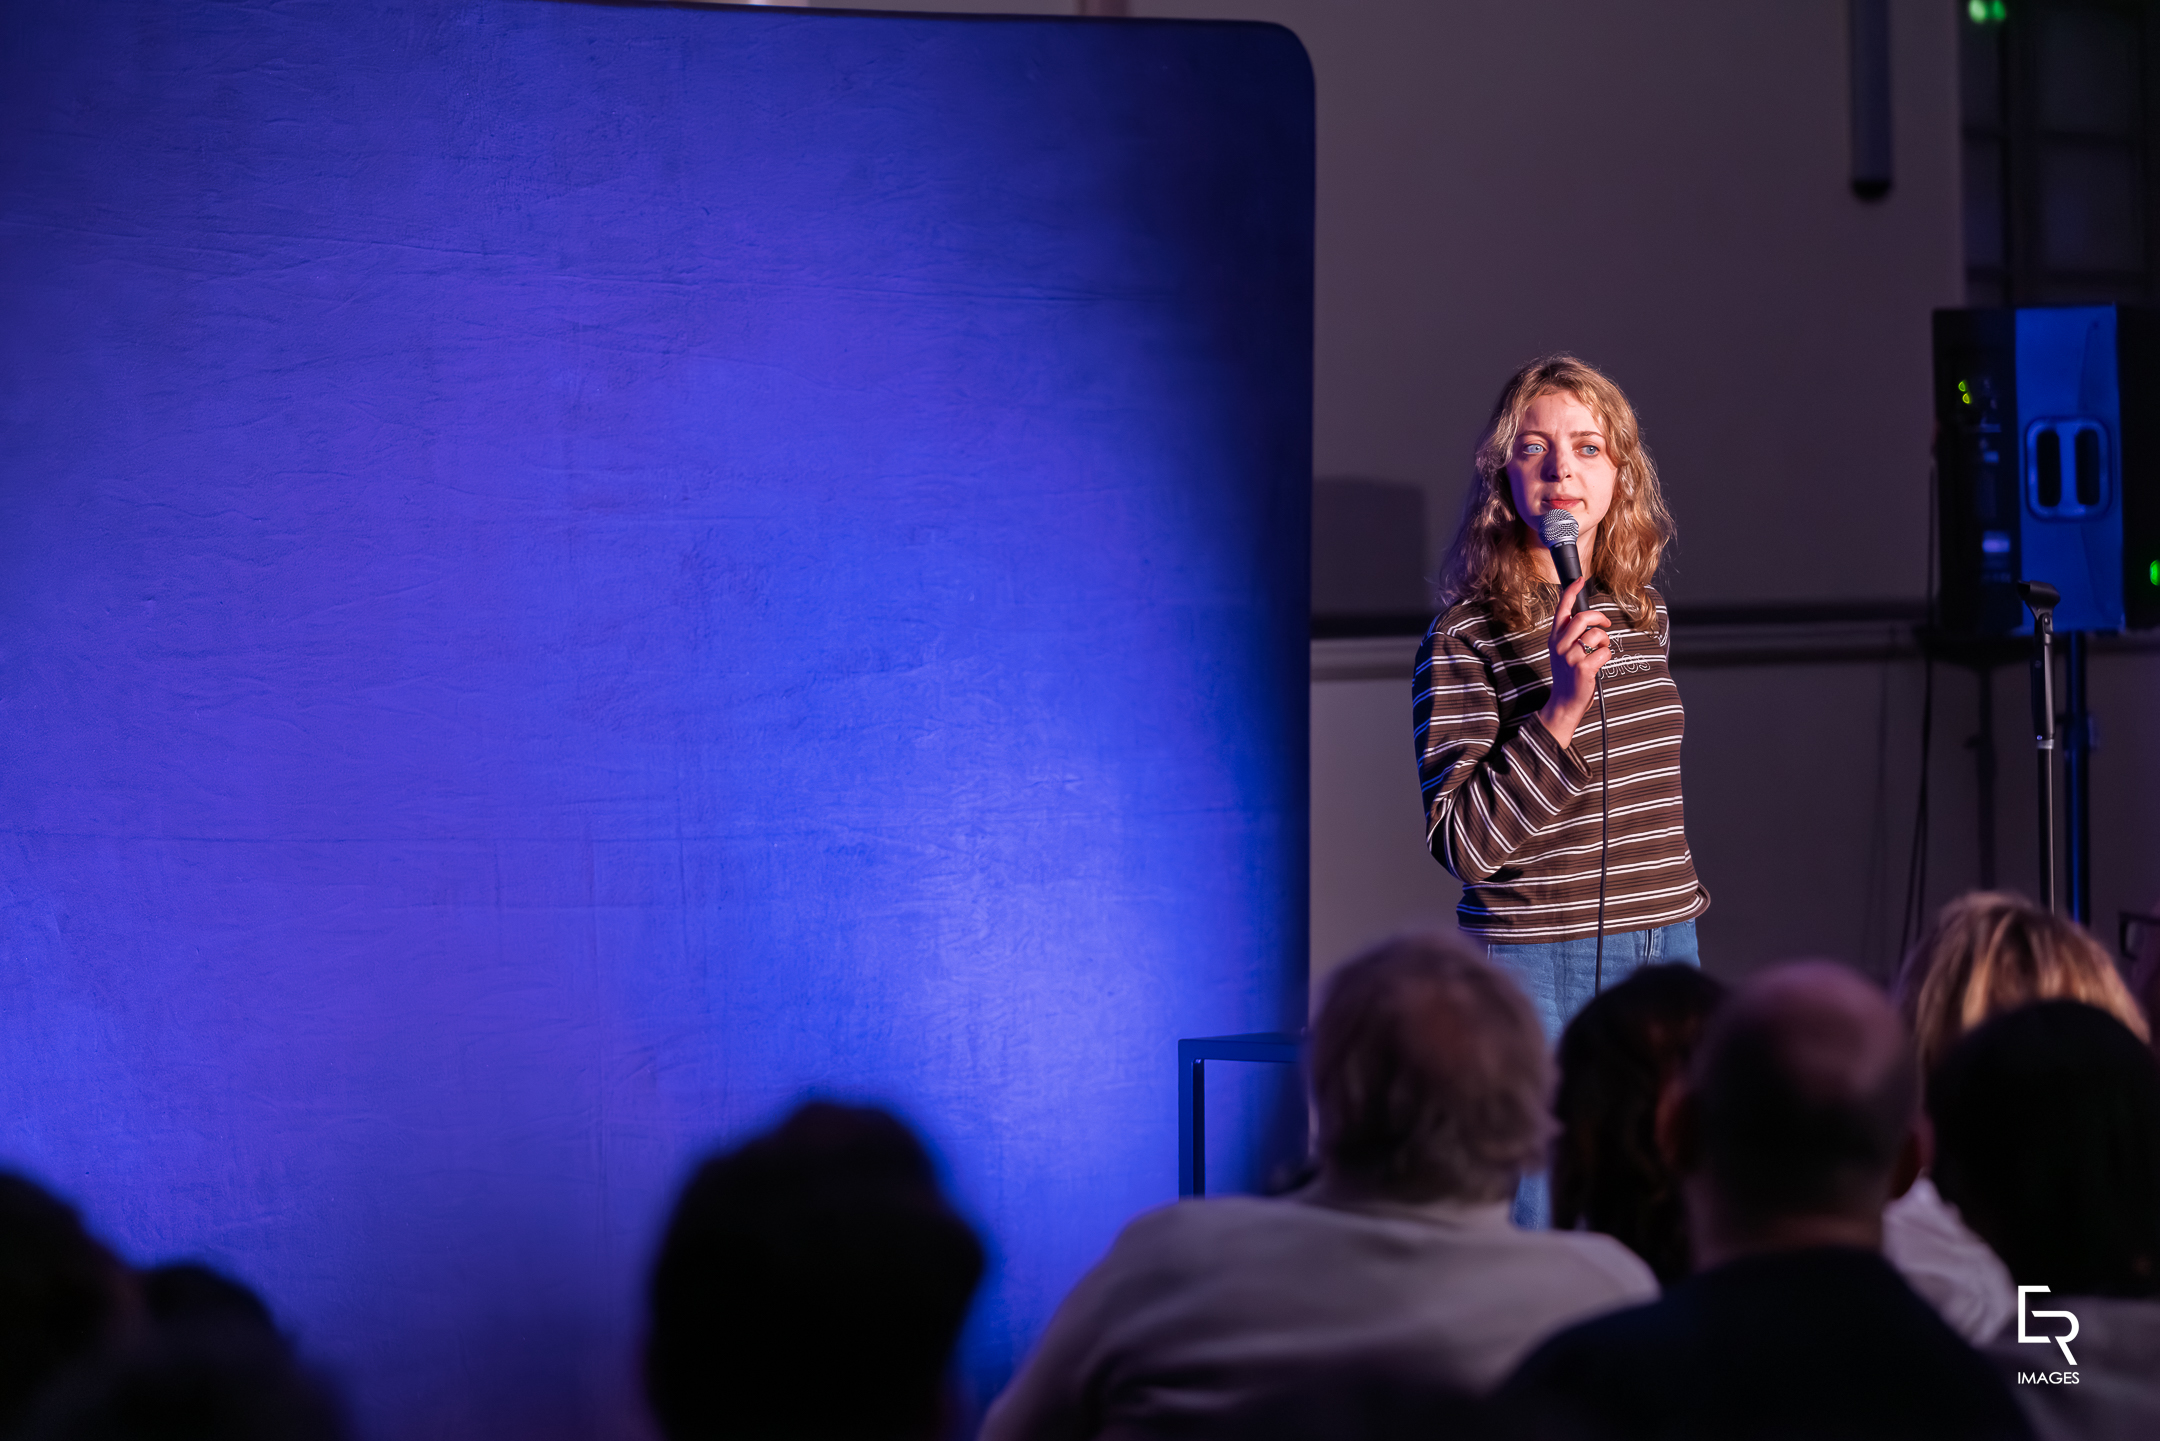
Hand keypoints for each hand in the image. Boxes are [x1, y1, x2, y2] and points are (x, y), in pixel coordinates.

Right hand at [1537, 578, 1610, 749]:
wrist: (1564, 702)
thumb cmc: (1567, 676)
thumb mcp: (1562, 651)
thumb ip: (1569, 634)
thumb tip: (1585, 618)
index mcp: (1555, 638)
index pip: (1562, 609)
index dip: (1572, 592)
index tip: (1580, 579)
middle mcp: (1560, 645)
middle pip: (1582, 618)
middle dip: (1599, 617)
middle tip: (1606, 624)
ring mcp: (1571, 657)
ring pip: (1596, 635)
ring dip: (1604, 641)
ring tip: (1600, 650)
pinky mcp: (1583, 668)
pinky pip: (1604, 652)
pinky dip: (1607, 656)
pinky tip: (1599, 664)